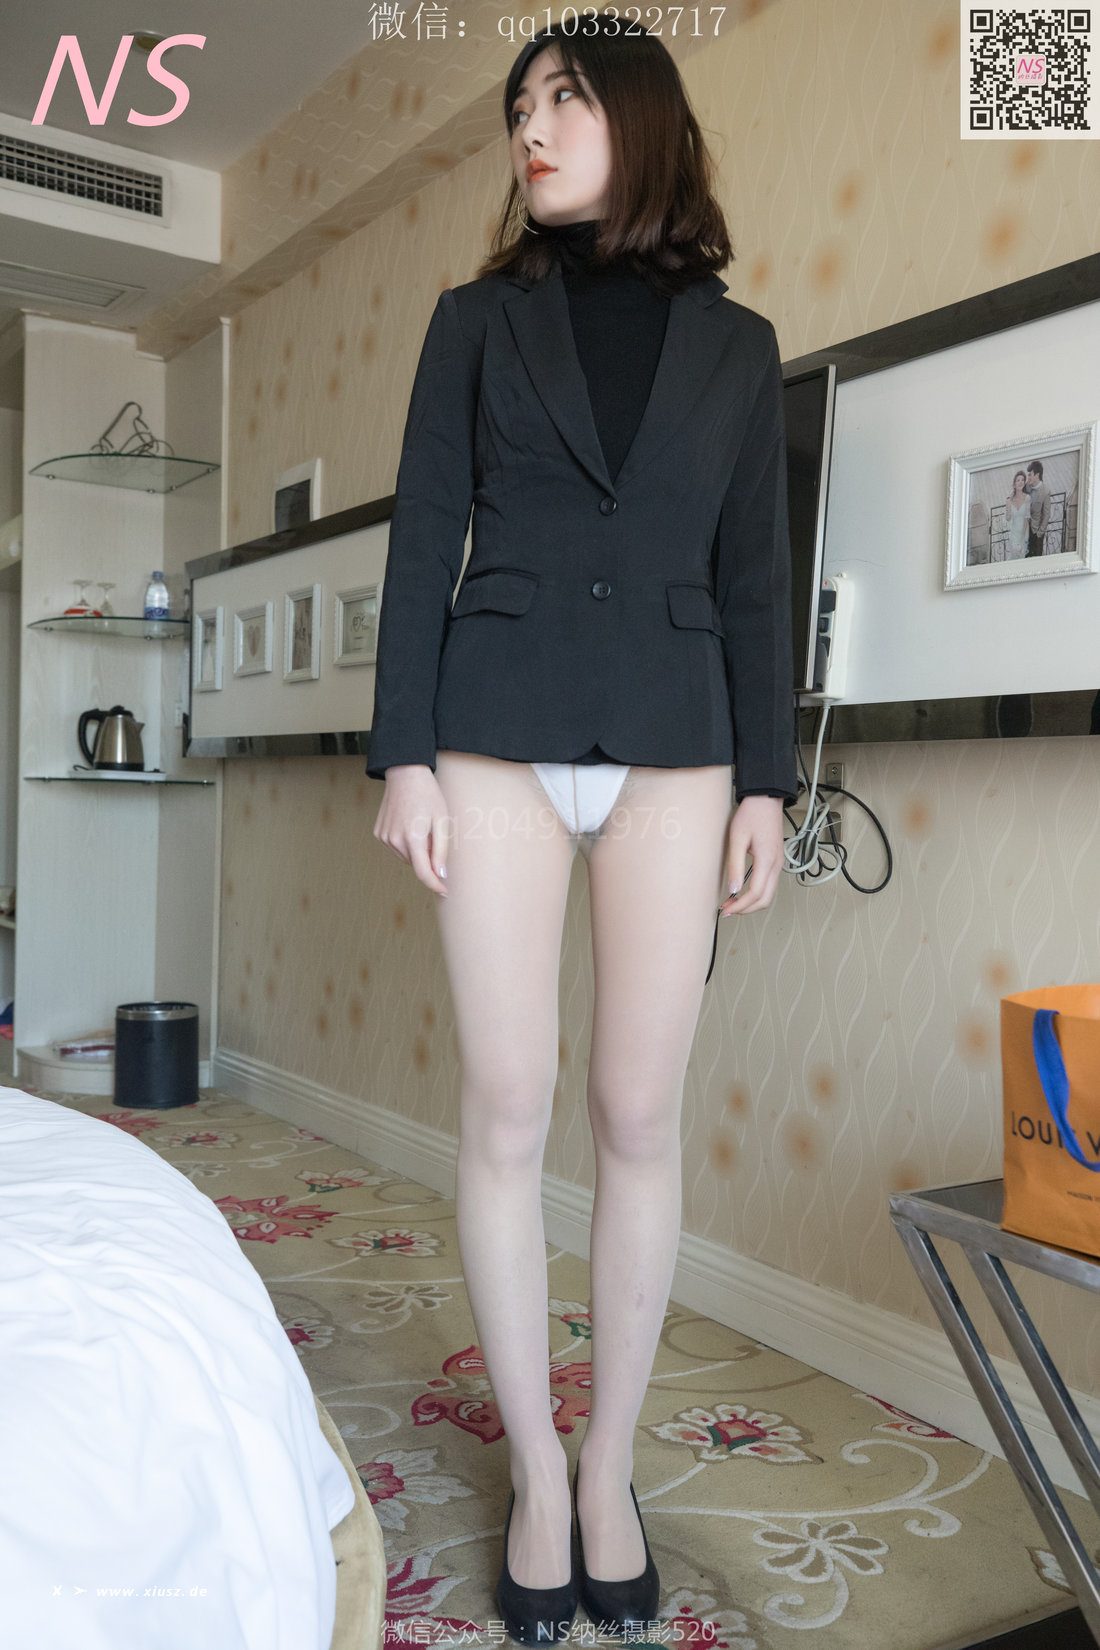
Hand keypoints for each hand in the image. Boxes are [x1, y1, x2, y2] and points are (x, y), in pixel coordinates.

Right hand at [372, 765, 449, 896]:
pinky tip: (409, 826)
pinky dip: (405, 844)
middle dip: (427, 857)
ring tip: (420, 827)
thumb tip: (440, 874)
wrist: (405, 775)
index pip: (423, 873)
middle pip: (416, 864)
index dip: (435, 885)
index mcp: (413, 838)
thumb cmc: (428, 796)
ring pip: (406, 858)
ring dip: (416, 851)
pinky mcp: (379, 834)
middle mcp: (394, 841)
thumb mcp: (442, 821)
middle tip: (433, 834)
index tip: (444, 892)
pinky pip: (396, 849)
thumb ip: (440, 850)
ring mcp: (384, 838)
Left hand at [721, 795, 783, 915]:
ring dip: (751, 903)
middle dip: (746, 909)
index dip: (740, 906)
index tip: (725, 909)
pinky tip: (742, 892)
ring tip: (732, 902)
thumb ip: (735, 865)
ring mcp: (778, 864)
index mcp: (767, 860)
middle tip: (727, 910)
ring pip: (768, 895)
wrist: (765, 800)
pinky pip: (769, 885)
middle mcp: (776, 865)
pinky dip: (756, 894)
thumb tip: (733, 889)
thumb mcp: (737, 839)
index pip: (755, 894)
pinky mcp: (775, 861)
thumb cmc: (751, 814)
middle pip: (765, 900)